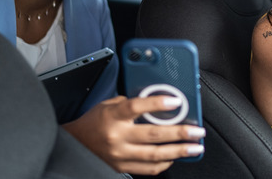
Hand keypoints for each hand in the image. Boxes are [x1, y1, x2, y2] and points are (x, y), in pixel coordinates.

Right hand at [62, 95, 204, 174]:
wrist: (75, 143)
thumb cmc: (94, 122)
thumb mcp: (109, 105)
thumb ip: (132, 103)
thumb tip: (158, 104)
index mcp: (113, 116)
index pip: (136, 107)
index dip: (157, 103)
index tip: (176, 102)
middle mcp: (117, 137)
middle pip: (153, 135)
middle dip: (180, 133)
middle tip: (197, 131)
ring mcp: (120, 155)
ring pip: (155, 155)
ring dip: (179, 151)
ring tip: (194, 147)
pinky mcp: (122, 167)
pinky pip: (149, 169)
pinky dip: (165, 163)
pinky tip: (175, 157)